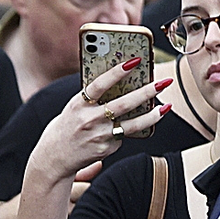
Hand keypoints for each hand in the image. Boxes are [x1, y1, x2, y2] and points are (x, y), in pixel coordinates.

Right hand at [30, 61, 171, 185]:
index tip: (135, 61)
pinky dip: (131, 130)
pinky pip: (124, 136)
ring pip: (133, 124)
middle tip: (163, 82)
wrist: (54, 157)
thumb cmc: (67, 127)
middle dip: (146, 92)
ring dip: (153, 114)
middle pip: (124, 104)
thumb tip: (122, 83)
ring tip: (165, 106)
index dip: (117, 72)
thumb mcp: (74, 108)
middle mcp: (89, 120)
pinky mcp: (106, 148)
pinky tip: (136, 125)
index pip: (100, 85)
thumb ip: (93, 98)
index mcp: (78, 105)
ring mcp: (99, 136)